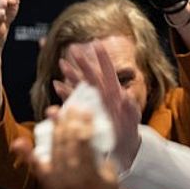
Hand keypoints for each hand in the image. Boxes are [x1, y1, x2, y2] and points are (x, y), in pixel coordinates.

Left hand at [11, 107, 120, 188]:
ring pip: (54, 148)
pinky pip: (37, 165)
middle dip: (68, 121)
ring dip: (53, 128)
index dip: (83, 123)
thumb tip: (89, 135)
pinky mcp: (49, 183)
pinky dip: (27, 153)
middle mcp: (70, 174)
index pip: (83, 140)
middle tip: (70, 106)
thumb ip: (98, 154)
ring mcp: (57, 179)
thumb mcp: (109, 173)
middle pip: (66, 141)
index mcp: (88, 172)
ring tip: (53, 112)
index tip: (85, 109)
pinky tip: (20, 141)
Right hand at [63, 42, 141, 170]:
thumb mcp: (132, 118)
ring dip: (71, 75)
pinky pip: (72, 101)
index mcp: (114, 92)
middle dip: (82, 62)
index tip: (96, 44)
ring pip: (79, 85)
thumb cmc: (129, 128)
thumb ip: (130, 108)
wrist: (121, 144)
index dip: (103, 58)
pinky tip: (57, 85)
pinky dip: (65, 93)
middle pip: (91, 75)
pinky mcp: (83, 112)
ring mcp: (91, 102)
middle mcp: (101, 94)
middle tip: (73, 49)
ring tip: (62, 64)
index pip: (108, 72)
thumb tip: (127, 97)